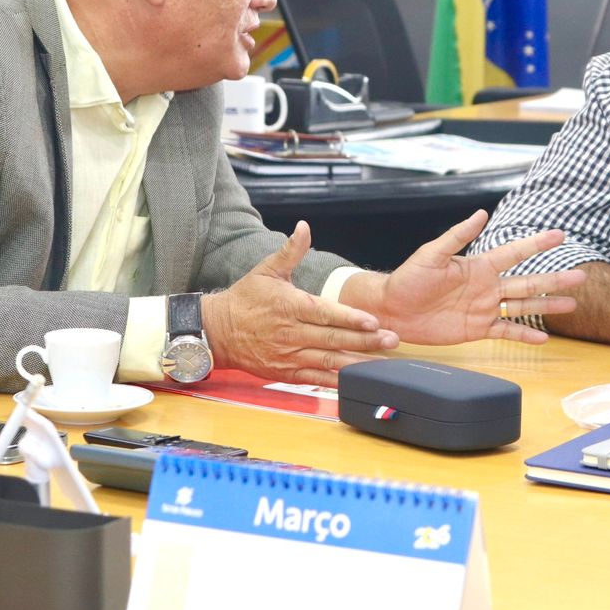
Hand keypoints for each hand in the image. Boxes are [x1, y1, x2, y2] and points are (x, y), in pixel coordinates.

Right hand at [204, 221, 399, 386]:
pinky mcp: (285, 374)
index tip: (374, 321)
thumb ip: (291, 251)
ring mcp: (289, 356)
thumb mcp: (267, 270)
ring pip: (328, 361)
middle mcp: (291, 333)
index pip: (325, 313)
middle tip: (392, 341)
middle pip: (334, 339)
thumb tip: (304, 227)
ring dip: (357, 363)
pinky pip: (315, 380)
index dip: (350, 318)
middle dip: (366, 341)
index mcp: (290, 306)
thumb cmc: (245, 299)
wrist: (217, 331)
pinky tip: (356, 381)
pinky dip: (336, 382)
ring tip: (383, 363)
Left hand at [368, 210, 584, 345]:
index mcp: (479, 266)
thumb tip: (480, 214)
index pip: (514, 253)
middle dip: (554, 279)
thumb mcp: (431, 254)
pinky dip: (526, 334)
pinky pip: (507, 331)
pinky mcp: (477, 329)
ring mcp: (485, 308)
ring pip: (523, 306)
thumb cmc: (409, 278)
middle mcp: (487, 286)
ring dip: (548, 305)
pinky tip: (544, 337)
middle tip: (581, 276)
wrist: (392, 310)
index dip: (537, 244)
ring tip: (572, 304)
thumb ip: (457, 236)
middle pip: (528, 282)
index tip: (560, 235)